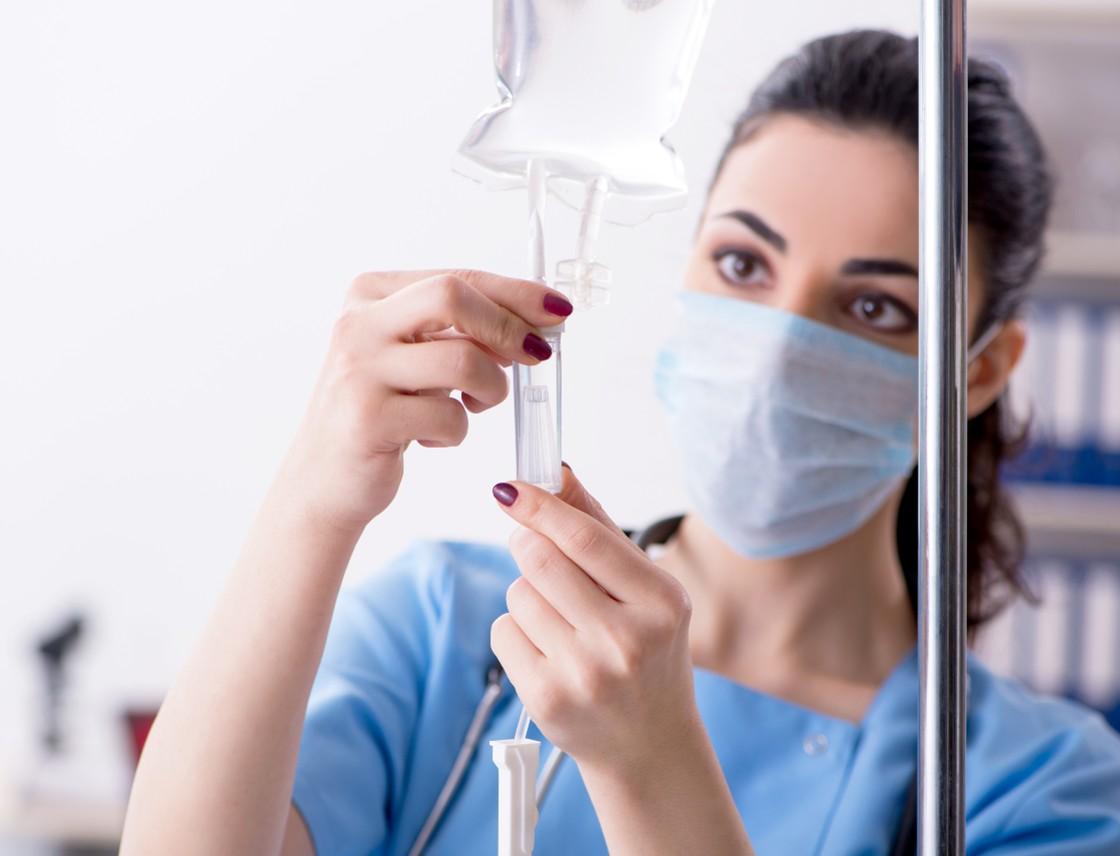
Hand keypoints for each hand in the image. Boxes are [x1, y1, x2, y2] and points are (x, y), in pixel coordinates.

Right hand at [277, 270, 572, 534]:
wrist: (324, 480)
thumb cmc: (381, 413)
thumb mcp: (414, 358)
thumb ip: (460, 332)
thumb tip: (537, 321)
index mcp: (370, 296)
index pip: (457, 277)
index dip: (515, 293)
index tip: (558, 310)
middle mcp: (358, 324)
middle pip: (453, 296)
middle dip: (507, 327)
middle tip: (535, 356)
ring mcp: (359, 369)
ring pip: (462, 359)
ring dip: (489, 390)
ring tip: (473, 407)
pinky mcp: (369, 418)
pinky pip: (448, 416)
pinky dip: (456, 432)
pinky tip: (430, 438)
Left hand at [490, 466, 698, 773]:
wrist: (648, 744)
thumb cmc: (647, 654)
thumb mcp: (646, 592)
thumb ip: (600, 528)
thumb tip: (558, 472)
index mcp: (662, 603)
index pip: (586, 540)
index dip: (541, 507)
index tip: (510, 487)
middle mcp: (627, 640)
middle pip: (540, 561)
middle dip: (527, 544)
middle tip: (534, 548)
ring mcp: (585, 674)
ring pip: (517, 595)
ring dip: (527, 594)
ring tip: (560, 621)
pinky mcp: (547, 699)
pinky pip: (503, 632)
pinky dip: (516, 631)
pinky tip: (548, 651)